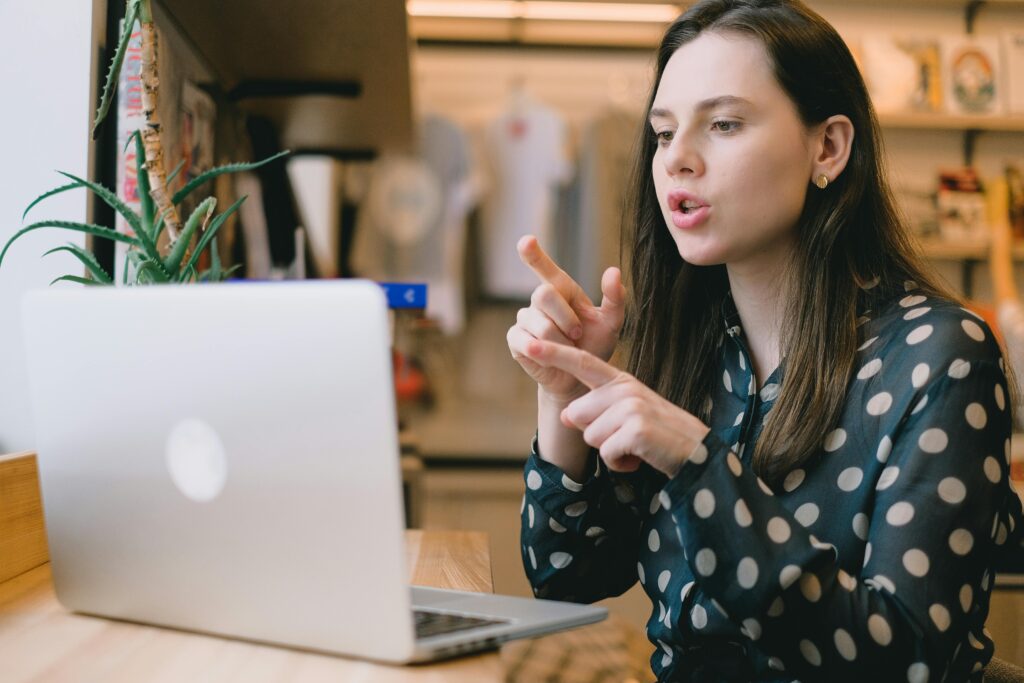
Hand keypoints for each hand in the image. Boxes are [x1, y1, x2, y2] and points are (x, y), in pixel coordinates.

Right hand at [507, 235, 625, 402]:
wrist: (580, 377)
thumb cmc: (594, 346)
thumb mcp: (611, 323)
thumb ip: (615, 298)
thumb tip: (613, 271)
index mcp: (562, 290)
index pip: (544, 267)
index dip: (534, 254)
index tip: (526, 240)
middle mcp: (540, 300)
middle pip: (543, 294)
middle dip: (565, 317)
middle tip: (578, 334)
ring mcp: (525, 319)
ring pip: (539, 323)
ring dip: (559, 340)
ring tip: (567, 349)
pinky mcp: (515, 339)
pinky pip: (525, 340)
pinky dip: (543, 351)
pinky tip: (549, 355)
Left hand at [524, 339, 710, 476]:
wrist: (696, 451)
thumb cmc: (657, 433)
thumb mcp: (625, 415)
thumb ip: (595, 409)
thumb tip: (564, 415)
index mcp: (620, 381)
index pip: (582, 363)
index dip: (555, 354)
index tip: (530, 344)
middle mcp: (624, 389)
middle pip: (576, 415)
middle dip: (594, 434)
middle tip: (625, 436)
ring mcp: (631, 407)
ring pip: (590, 436)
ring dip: (609, 450)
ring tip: (635, 446)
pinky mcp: (636, 429)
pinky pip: (606, 453)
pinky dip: (620, 463)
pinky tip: (639, 456)